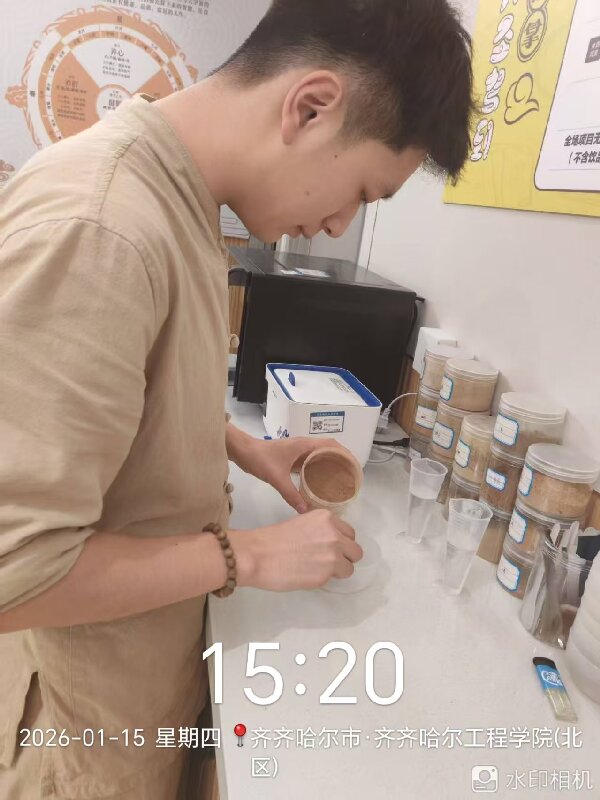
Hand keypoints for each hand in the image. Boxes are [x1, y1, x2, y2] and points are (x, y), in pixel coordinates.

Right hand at [230, 510, 362, 590]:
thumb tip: (329, 543)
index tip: (328, 547)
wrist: (258, 555)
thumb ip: (320, 530)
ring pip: (349, 568)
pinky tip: (307, 575)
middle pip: (355, 551)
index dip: (340, 542)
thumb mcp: (302, 523)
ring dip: (337, 570)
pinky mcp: (326, 575)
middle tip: (326, 561)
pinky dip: (323, 579)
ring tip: (317, 570)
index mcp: (327, 518)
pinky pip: (333, 579)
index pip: (349, 533)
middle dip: (344, 557)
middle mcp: (334, 535)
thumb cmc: (273, 539)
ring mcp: (332, 556)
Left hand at [239, 436, 348, 512]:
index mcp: (305, 445)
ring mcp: (298, 451)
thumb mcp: (276, 478)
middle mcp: (304, 446)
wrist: (242, 451)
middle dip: (342, 460)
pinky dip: (319, 468)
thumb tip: (306, 511)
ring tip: (340, 480)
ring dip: (331, 463)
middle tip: (350, 477)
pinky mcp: (292, 457)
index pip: (332, 445)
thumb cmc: (260, 459)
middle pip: (330, 449)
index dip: (345, 454)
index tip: (354, 467)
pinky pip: (311, 460)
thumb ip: (291, 495)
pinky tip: (320, 481)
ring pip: (320, 454)